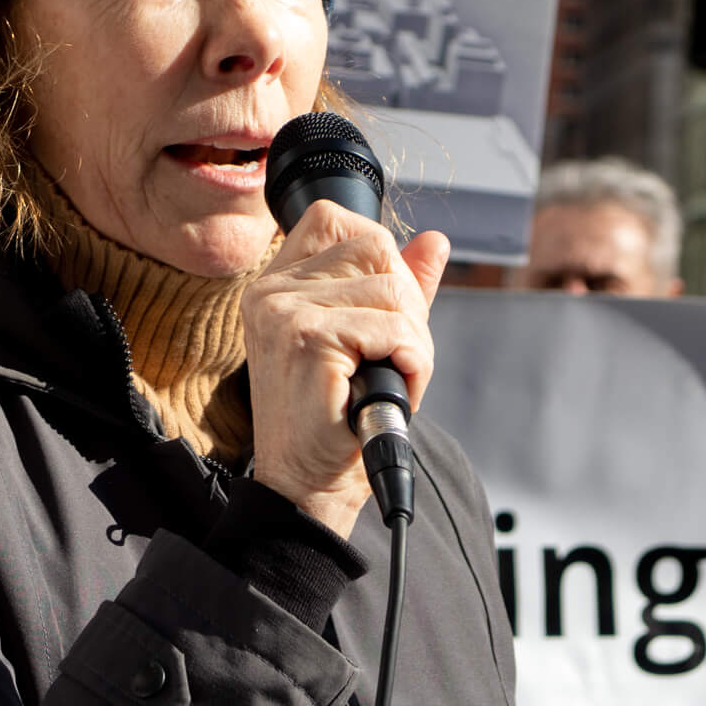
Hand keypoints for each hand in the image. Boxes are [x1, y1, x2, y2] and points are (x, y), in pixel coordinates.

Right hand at [241, 201, 448, 539]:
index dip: (377, 254)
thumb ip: (398, 289)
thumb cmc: (335, 423)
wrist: (308, 487)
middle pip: (375, 246)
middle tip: (391, 355)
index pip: (333, 217)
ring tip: (388, 377)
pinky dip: (412, 360)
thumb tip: (434, 241)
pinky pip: (393, 326)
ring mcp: (283, 311)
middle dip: (405, 303)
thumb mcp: (372, 344)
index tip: (381, 310)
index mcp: (276, 285)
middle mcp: (271, 290)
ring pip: (391, 289)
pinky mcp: (306, 338)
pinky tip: (391, 388)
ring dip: (412, 340)